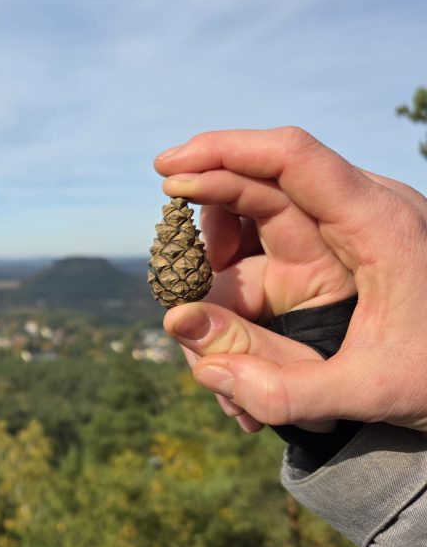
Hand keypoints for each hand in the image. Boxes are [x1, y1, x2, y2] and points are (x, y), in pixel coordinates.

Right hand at [152, 126, 426, 431]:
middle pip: (267, 175)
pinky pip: (274, 237)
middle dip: (207, 193)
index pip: (292, 157)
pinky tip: (226, 308)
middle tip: (167, 235)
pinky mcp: (340, 246)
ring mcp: (350, 226)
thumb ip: (281, 391)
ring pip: (263, 208)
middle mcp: (363, 210)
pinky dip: (238, 265)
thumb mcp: (370, 393)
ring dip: (220, 244)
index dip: (223, 152)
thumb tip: (199, 363)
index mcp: (379, 223)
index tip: (166, 170)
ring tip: (206, 300)